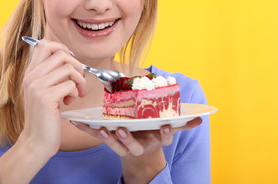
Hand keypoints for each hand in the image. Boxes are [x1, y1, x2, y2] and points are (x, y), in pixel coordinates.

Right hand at [21, 40, 85, 157]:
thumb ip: (52, 75)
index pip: (44, 44)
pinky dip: (75, 92)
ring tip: (75, 93)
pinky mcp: (46, 97)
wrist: (36, 141)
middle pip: (61, 54)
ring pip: (68, 68)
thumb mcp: (44, 91)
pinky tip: (69, 102)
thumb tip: (71, 59)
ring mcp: (37, 86)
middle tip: (79, 81)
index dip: (62, 48)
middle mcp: (31, 76)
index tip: (71, 62)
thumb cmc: (45, 116)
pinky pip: (70, 84)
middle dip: (77, 66)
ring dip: (79, 80)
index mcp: (30, 72)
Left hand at [73, 117, 201, 182]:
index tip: (166, 126)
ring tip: (100, 129)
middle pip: (134, 146)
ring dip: (107, 138)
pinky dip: (88, 131)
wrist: (140, 158)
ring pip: (116, 146)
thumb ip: (182, 125)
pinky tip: (77, 122)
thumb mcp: (166, 133)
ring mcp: (124, 147)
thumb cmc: (152, 138)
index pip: (163, 138)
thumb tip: (200, 120)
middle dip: (128, 139)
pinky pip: (100, 138)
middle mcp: (140, 146)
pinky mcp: (112, 144)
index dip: (165, 133)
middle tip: (121, 130)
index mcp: (155, 140)